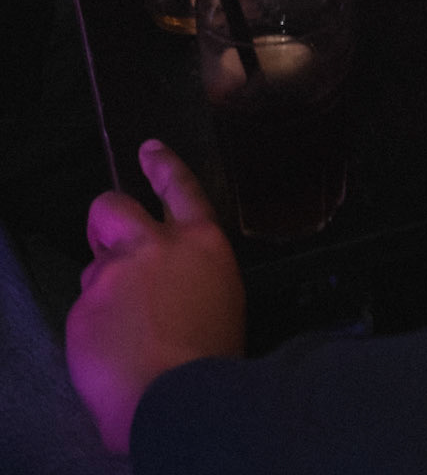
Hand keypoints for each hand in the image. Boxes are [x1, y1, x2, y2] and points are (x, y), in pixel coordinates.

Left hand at [66, 141, 244, 455]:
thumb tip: (169, 274)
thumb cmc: (212, 352)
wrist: (176, 397)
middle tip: (107, 241)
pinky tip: (111, 352)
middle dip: (104, 218)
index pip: (179, 187)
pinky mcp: (83, 308)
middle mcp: (154, 246)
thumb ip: (192, 269)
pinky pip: (84, 310)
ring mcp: (114, 275)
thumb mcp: (223, 293)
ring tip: (124, 329)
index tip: (147, 149)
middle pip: (112, 206)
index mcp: (199, 240)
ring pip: (95, 269)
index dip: (162, 164)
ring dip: (105, 289)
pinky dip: (94, 327)